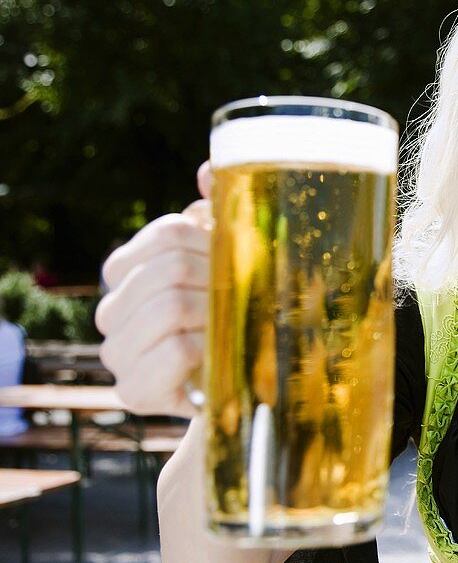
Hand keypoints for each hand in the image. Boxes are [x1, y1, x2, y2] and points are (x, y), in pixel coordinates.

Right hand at [95, 162, 213, 416]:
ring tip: (233, 326)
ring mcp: (115, 352)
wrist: (235, 387)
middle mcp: (109, 310)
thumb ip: (216, 213)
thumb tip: (208, 170)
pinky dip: (208, 348)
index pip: (169, 232)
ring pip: (171, 307)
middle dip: (218, 280)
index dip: (214, 242)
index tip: (235, 260)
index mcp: (125, 270)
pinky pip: (175, 351)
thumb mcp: (225, 260)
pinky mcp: (133, 391)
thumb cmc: (231, 315)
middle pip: (171, 268)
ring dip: (216, 315)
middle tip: (243, 298)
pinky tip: (218, 356)